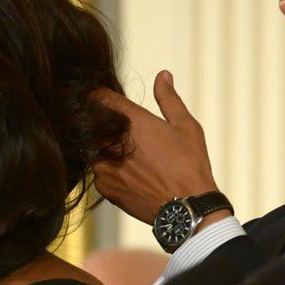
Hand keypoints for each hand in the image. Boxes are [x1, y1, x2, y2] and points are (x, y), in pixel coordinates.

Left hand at [92, 70, 221, 223]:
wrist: (186, 209)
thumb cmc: (190, 166)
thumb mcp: (186, 126)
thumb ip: (169, 99)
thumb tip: (163, 75)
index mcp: (132, 122)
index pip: (99, 98)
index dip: (100, 95)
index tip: (104, 97)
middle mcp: (112, 143)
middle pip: (94, 124)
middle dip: (106, 125)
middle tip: (128, 135)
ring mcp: (105, 167)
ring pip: (96, 149)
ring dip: (107, 149)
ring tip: (133, 158)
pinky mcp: (105, 187)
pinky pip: (100, 172)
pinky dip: (110, 170)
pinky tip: (132, 175)